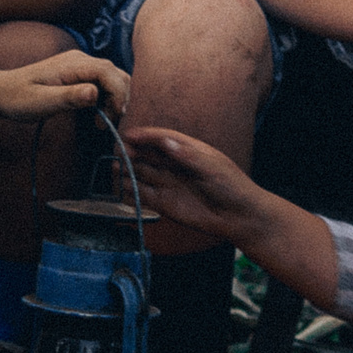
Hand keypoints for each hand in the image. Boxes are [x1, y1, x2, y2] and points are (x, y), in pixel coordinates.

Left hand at [0, 52, 129, 121]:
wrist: (2, 92)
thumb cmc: (18, 98)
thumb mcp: (42, 102)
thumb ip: (69, 97)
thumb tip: (94, 93)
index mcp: (73, 64)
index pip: (109, 73)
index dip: (118, 95)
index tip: (113, 117)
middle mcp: (81, 60)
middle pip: (116, 74)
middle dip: (119, 99)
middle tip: (106, 124)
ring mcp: (80, 65)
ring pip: (113, 79)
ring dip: (114, 100)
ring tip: (101, 122)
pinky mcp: (79, 74)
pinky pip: (103, 83)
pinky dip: (106, 100)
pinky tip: (96, 115)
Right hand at [123, 127, 273, 243]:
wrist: (239, 217)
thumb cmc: (232, 187)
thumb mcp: (212, 167)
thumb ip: (187, 156)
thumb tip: (166, 142)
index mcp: (188, 151)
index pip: (163, 139)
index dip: (146, 136)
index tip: (130, 135)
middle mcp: (175, 166)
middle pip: (149, 155)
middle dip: (133, 152)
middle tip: (119, 151)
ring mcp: (169, 184)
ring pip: (143, 174)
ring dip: (128, 170)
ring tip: (114, 168)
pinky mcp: (165, 203)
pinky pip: (144, 195)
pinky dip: (131, 191)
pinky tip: (120, 188)